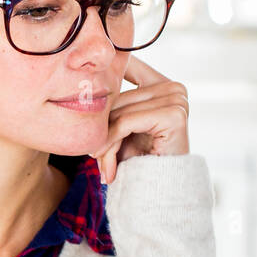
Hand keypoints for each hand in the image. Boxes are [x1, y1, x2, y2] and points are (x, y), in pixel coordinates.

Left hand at [92, 54, 189, 183]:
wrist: (158, 192)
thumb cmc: (137, 161)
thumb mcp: (120, 127)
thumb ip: (110, 105)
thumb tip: (80, 81)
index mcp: (162, 83)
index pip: (127, 64)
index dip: (103, 76)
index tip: (81, 80)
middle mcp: (173, 87)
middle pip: (118, 96)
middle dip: (101, 128)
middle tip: (93, 155)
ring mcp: (177, 98)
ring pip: (119, 112)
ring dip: (104, 141)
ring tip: (101, 163)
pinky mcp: (174, 115)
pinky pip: (126, 122)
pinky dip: (111, 142)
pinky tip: (108, 165)